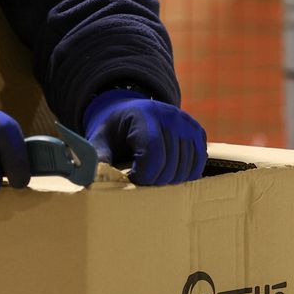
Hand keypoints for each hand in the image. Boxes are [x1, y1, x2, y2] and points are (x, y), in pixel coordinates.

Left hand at [83, 90, 207, 185]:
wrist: (131, 112)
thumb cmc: (114, 130)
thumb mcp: (99, 140)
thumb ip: (98, 157)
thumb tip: (95, 179)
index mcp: (144, 116)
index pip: (153, 153)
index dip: (144, 174)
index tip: (132, 179)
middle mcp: (170, 116)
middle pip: (170, 163)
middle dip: (155, 180)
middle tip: (142, 181)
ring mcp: (186, 123)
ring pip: (186, 165)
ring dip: (171, 180)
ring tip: (154, 178)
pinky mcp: (197, 131)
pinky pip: (199, 161)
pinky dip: (186, 174)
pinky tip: (171, 176)